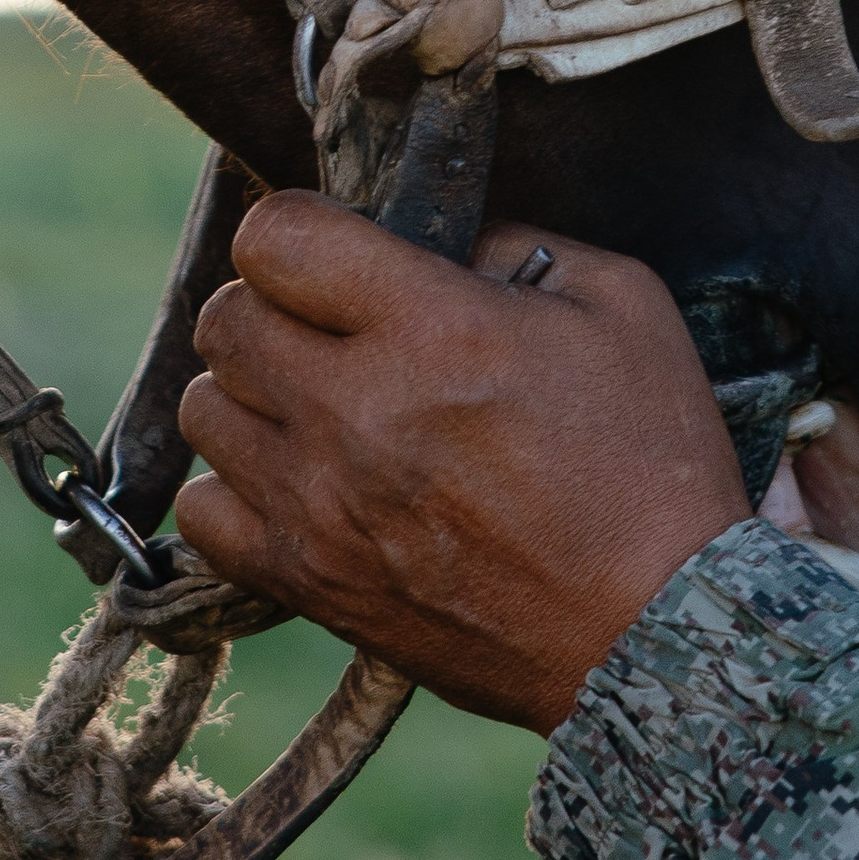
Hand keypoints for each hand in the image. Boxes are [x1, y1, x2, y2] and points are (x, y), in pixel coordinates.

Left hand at [173, 196, 747, 727]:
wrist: (654, 635)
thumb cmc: (650, 462)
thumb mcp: (620, 305)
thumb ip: (517, 243)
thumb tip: (441, 237)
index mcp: (433, 327)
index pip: (276, 237)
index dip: (300, 225)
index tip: (338, 244)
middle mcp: (355, 411)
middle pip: (225, 319)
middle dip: (272, 300)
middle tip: (333, 319)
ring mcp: (321, 507)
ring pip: (204, 410)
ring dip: (251, 390)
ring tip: (317, 399)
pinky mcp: (311, 585)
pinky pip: (204, 514)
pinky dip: (237, 486)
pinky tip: (302, 478)